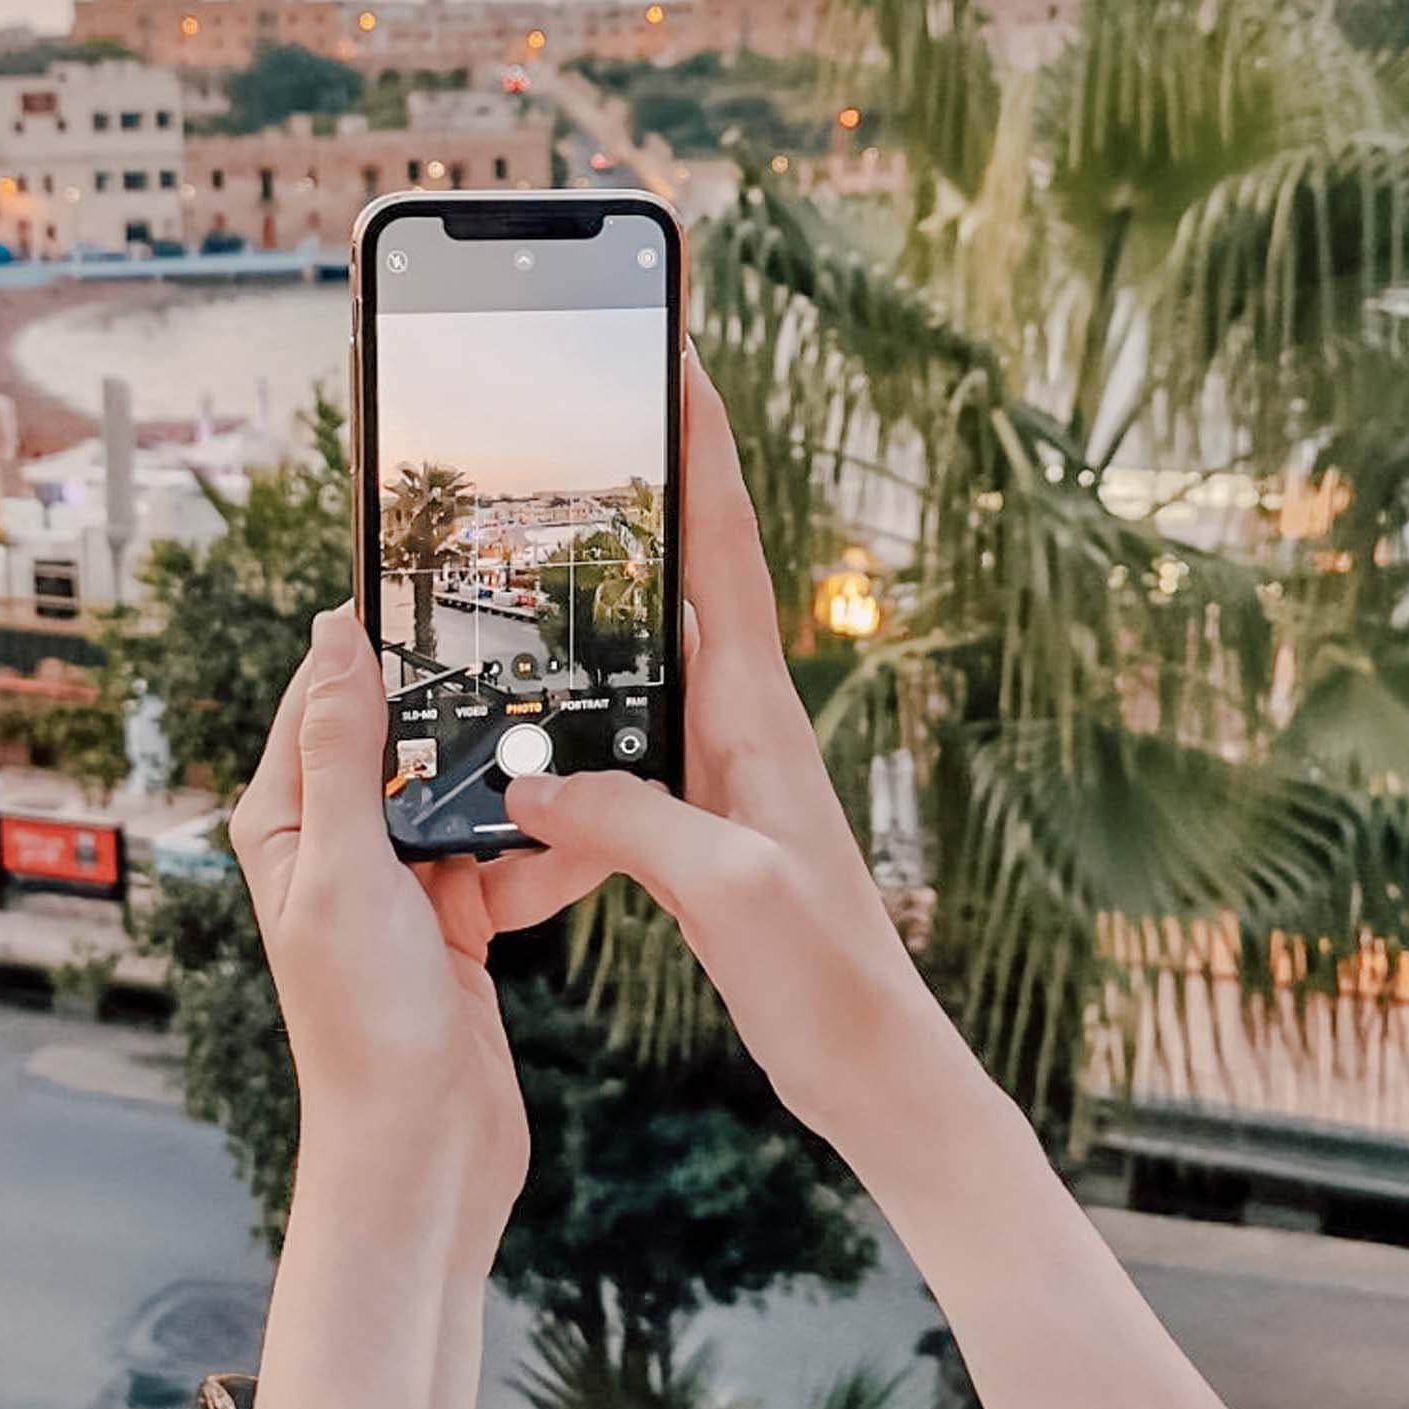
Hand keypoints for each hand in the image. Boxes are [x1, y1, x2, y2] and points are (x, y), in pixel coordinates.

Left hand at [230, 603, 604, 1264]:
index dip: (365, 637)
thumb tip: (332, 638)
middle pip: (404, 740)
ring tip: (573, 744)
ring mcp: (402, 886)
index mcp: (287, 827)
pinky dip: (548, 852)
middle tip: (523, 650)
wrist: (424, 1153)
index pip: (323, 699)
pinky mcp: (460, 922)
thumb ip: (344, 755)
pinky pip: (510, 859)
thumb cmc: (364, 1030)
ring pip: (467, 797)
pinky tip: (592, 838)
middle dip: (460, 705)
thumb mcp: (348, 873)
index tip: (421, 575)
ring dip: (516, 783)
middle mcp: (338, 849)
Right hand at [505, 360, 949, 1151]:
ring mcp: (726, 759)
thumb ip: (634, 826)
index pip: (724, 544)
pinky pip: (638, 709)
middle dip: (658, 459)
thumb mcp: (730, 897)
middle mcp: (746, 715)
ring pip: (663, 627)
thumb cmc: (830, 981)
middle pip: (693, 557)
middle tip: (612, 373)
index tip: (674, 343)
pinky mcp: (703, 808)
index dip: (699, 441)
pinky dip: (597, 667)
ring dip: (627, 551)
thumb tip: (530, 775)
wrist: (878, 1065)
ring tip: (569, 484)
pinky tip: (551, 673)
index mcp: (758, 713)